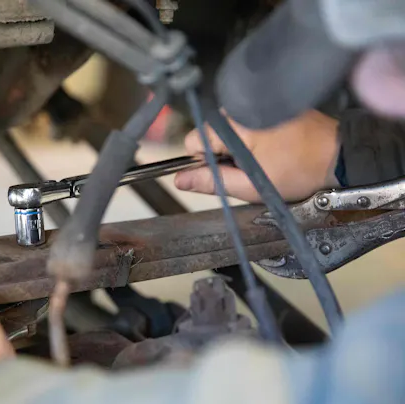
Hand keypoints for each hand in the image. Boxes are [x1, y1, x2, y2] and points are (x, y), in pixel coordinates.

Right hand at [174, 110, 339, 201]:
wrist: (339, 156)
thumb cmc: (299, 171)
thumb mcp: (250, 185)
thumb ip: (211, 181)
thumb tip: (179, 179)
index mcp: (233, 123)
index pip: (194, 140)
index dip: (206, 161)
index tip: (228, 170)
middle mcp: (242, 107)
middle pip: (210, 132)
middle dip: (223, 153)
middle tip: (249, 166)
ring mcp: (256, 103)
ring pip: (227, 128)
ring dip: (237, 145)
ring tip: (263, 157)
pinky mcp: (269, 104)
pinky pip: (245, 121)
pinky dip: (252, 136)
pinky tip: (272, 147)